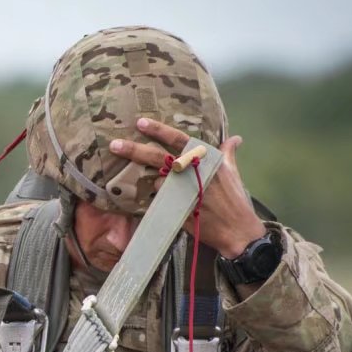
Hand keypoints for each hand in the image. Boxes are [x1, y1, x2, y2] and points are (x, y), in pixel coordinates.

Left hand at [109, 118, 266, 257]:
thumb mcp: (232, 172)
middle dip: (134, 150)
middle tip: (114, 144)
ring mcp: (181, 191)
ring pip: (156, 182)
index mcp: (204, 159)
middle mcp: (191, 172)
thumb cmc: (234, 199)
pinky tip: (153, 202)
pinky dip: (155, 200)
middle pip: (157, 158)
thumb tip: (235, 139)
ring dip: (154, 184)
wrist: (236, 229)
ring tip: (155, 189)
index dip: (159, 130)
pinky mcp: (175, 209)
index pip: (178, 139)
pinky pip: (157, 201)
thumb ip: (227, 153)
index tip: (140, 123)